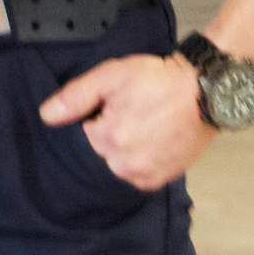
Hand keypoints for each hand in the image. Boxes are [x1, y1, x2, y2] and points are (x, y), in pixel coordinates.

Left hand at [38, 50, 211, 191]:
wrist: (206, 90)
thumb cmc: (160, 80)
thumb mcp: (112, 75)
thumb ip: (76, 96)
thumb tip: (46, 116)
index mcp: (109, 139)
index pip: (84, 134)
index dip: (96, 116)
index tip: (115, 104)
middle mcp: (125, 164)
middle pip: (101, 152)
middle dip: (110, 133)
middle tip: (133, 112)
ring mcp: (145, 175)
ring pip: (118, 165)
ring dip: (125, 149)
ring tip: (145, 125)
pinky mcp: (162, 179)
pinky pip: (138, 175)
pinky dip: (140, 160)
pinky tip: (152, 140)